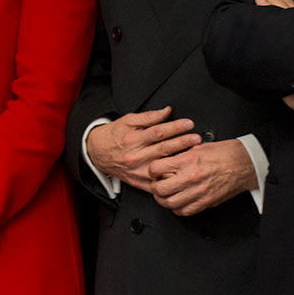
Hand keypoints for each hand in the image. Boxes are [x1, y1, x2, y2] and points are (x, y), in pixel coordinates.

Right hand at [84, 106, 199, 192]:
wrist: (96, 153)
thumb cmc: (114, 136)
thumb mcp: (127, 121)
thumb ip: (148, 117)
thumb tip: (167, 111)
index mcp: (133, 140)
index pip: (158, 132)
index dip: (175, 127)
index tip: (189, 123)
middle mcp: (135, 156)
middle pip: (163, 148)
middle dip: (183, 142)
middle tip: (197, 138)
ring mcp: (138, 170)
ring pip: (163, 165)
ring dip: (180, 160)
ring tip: (194, 154)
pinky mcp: (139, 181)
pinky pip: (157, 182)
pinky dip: (170, 179)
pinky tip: (181, 174)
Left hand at [149, 139, 258, 215]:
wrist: (244, 163)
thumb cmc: (224, 153)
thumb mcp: (196, 147)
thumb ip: (179, 156)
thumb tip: (166, 162)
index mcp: (186, 161)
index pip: (155, 169)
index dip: (151, 170)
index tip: (154, 171)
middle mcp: (190, 178)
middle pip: (159, 189)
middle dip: (154, 187)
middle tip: (157, 184)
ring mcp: (198, 192)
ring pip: (170, 203)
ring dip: (164, 200)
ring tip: (165, 195)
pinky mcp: (206, 202)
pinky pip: (185, 211)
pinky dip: (178, 209)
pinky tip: (178, 202)